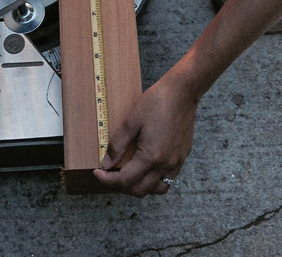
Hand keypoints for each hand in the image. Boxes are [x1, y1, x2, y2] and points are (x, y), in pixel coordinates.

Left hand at [93, 71, 197, 197]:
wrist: (183, 92)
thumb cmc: (157, 102)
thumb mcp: (132, 120)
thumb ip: (117, 144)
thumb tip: (106, 163)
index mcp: (151, 157)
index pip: (125, 181)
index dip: (107, 180)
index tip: (98, 173)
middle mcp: (165, 165)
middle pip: (140, 190)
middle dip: (121, 186)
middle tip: (110, 174)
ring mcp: (176, 162)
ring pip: (157, 189)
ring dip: (140, 186)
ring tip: (129, 173)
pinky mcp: (182, 156)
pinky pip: (168, 178)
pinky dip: (155, 180)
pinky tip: (147, 167)